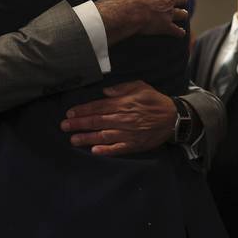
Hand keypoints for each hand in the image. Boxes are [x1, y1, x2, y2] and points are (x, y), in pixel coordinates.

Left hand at [59, 80, 175, 154]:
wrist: (173, 118)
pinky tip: (94, 151)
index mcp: (123, 104)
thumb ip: (121, 88)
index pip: (98, 107)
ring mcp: (128, 133)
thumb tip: (105, 92)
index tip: (70, 113)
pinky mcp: (134, 144)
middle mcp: (123, 119)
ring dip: (87, 138)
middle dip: (79, 124)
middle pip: (97, 121)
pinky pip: (118, 148)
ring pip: (103, 136)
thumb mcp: (140, 86)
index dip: (83, 110)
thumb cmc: (155, 101)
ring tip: (72, 140)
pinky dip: (106, 150)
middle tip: (64, 126)